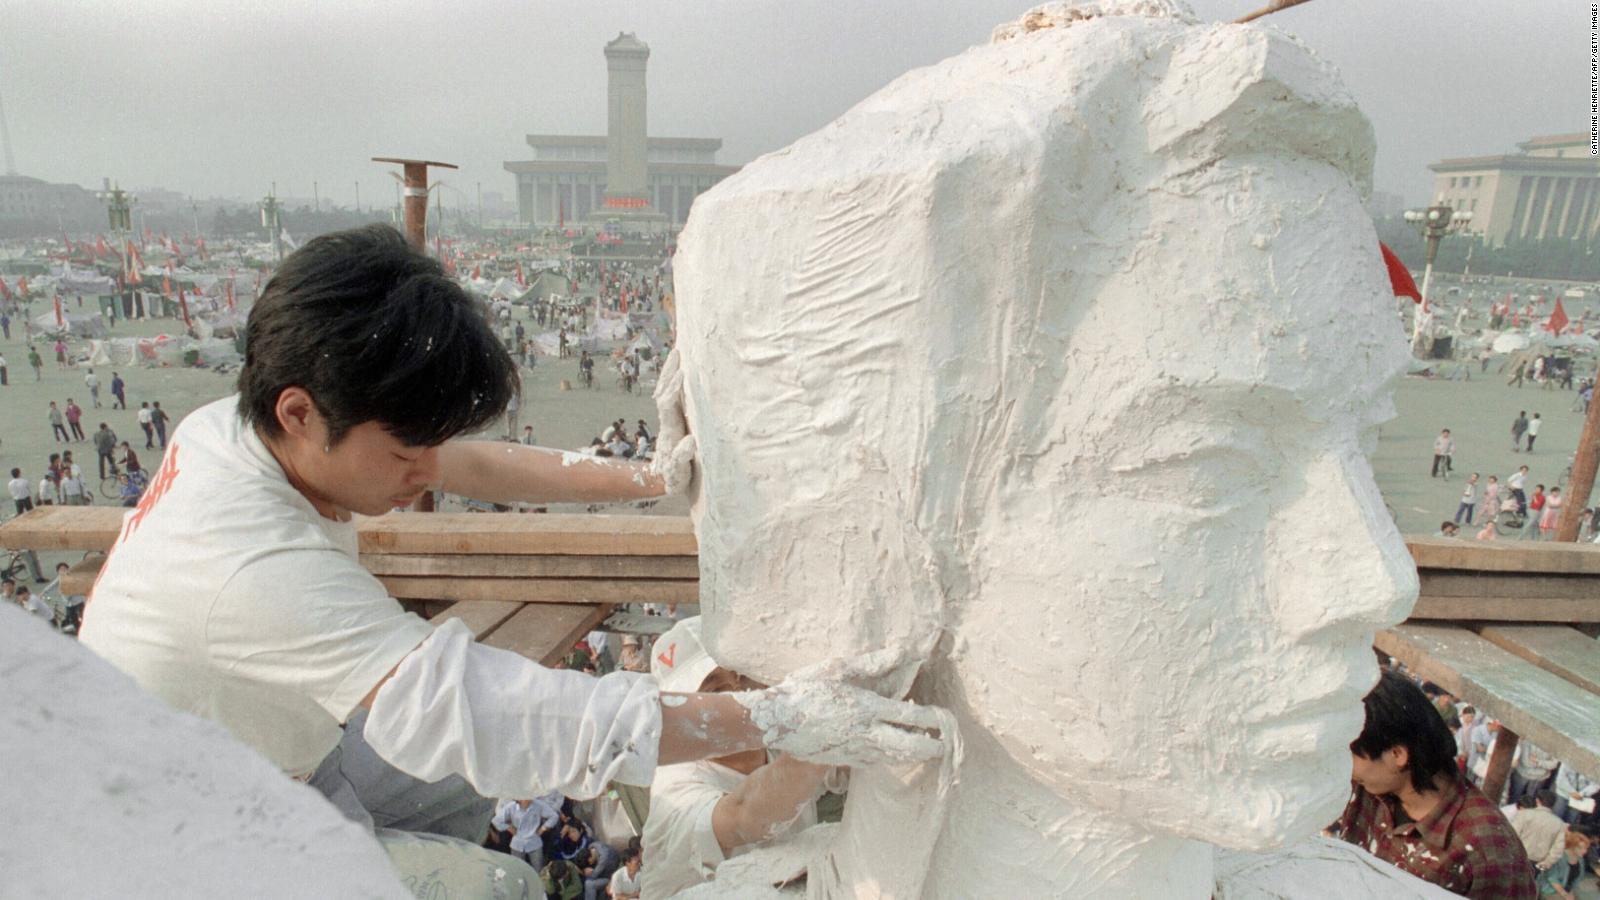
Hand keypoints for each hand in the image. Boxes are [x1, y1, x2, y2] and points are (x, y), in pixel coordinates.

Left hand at [649, 349, 696, 495]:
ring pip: (663, 390)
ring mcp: (667, 419)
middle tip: (677, 352)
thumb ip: (683, 458)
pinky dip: (670, 380)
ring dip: (668, 372)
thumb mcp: (679, 472)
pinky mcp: (670, 419)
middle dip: (669, 372)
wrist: (661, 481)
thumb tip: (691, 441)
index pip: (669, 405)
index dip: (675, 389)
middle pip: (663, 391)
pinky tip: (676, 371)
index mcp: (671, 431)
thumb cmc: (674, 478)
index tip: (683, 373)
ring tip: (676, 353)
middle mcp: (666, 421)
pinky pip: (668, 395)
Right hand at [737, 655, 946, 767]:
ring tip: (927, 752)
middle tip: (944, 745)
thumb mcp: (837, 669)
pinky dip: (890, 759)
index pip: (909, 716)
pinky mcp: (844, 759)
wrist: (777, 721)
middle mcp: (865, 732)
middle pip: (907, 745)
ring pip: (893, 757)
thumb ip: (873, 663)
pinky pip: (874, 762)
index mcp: (867, 708)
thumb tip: (903, 651)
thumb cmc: (806, 689)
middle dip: (929, 747)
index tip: (945, 719)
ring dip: (913, 755)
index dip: (931, 720)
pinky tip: (894, 755)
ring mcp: (855, 750)